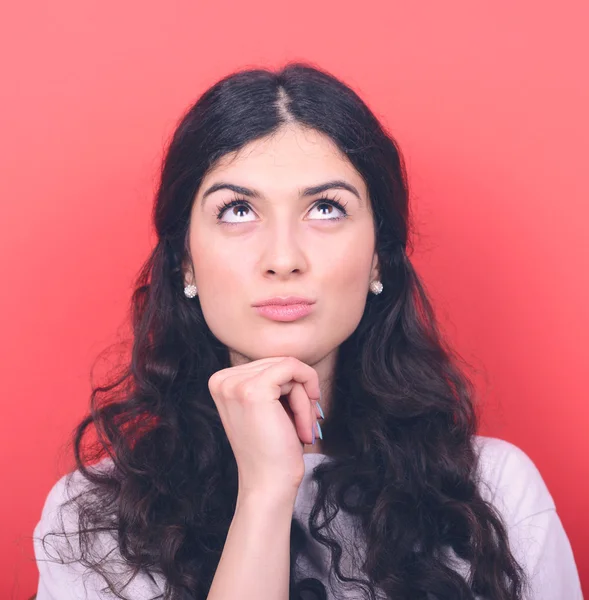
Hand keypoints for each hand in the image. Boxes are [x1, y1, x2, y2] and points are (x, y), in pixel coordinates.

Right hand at [208, 356, 321, 498]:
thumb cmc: (273, 450)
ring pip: (289, 368)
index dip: (290, 389)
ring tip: (304, 429)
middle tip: (306, 426)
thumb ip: (272, 381)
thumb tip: (298, 362)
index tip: (298, 418)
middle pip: (279, 363)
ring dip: (305, 400)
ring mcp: (235, 384)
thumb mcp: (267, 407)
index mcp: (221, 382)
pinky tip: (305, 423)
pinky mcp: (253, 389)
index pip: (268, 365)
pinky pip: (294, 369)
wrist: (268, 485)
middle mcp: (222, 380)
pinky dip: (307, 395)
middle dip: (300, 394)